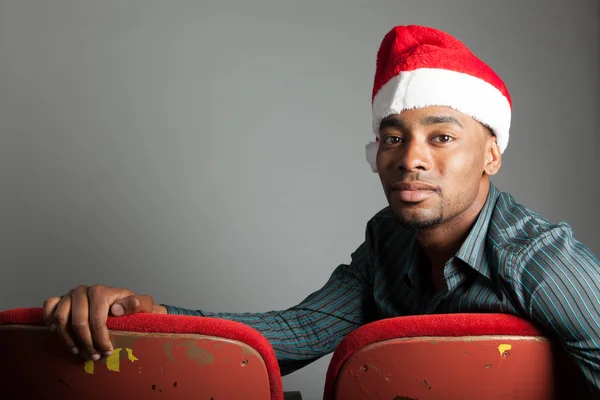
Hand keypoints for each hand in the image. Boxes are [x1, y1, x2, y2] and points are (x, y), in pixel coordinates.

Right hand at [42, 285, 166, 359]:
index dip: (100, 338)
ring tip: (78, 351)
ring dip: (67, 339)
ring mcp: (69, 295)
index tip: (107, 351)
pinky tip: (57, 333)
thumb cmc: (131, 307)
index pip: (96, 320)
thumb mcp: (143, 305)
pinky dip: (50, 321)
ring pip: (61, 319)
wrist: (122, 303)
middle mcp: (83, 291)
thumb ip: (137, 304)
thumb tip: (116, 309)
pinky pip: (48, 307)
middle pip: (77, 322)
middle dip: (86, 343)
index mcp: (100, 291)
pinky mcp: (60, 299)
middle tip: (95, 355)